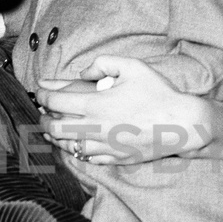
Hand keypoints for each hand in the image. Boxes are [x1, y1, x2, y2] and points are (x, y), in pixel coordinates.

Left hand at [35, 55, 215, 163]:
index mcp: (95, 105)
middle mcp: (95, 128)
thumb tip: (83, 72)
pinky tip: (76, 144)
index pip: (55, 102)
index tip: (40, 91)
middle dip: (43, 119)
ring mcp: (104, 146)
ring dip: (55, 137)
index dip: (43, 95)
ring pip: (67, 147)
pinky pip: (87, 158)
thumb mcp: (132, 66)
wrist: (182, 124)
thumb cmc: (158, 93)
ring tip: (52, 130)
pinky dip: (76, 151)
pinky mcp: (114, 158)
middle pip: (54, 128)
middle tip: (42, 112)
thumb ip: (102, 63)